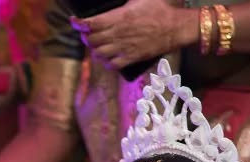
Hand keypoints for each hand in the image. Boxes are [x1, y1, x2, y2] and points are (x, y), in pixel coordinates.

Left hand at [71, 0, 194, 70]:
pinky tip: (108, 57)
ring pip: (98, 53)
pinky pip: (112, 65)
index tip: (74, 21)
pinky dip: (106, 62)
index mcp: (118, 17)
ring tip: (97, 45)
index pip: (90, 23)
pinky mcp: (131, 58)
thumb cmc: (159, 9)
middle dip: (86, 37)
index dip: (78, 23)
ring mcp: (123, 47)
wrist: (175, 27)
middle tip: (88, 33)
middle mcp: (117, 34)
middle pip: (91, 40)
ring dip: (95, 49)